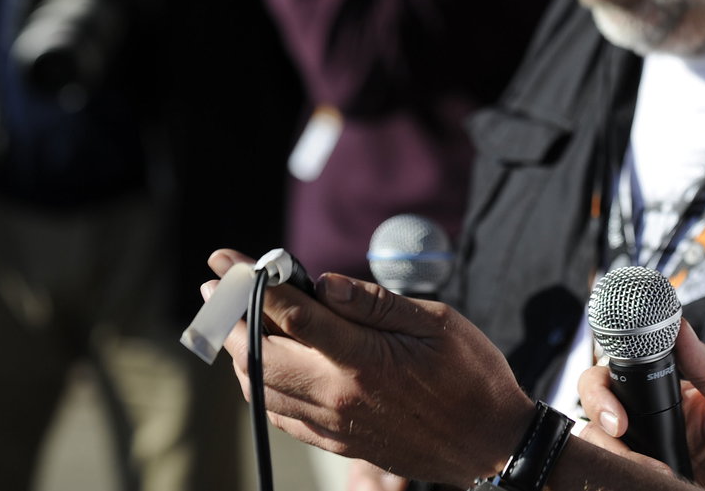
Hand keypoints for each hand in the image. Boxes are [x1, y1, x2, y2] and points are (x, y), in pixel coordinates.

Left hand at [204, 249, 535, 487]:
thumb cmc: (471, 374)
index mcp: (364, 359)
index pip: (291, 314)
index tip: (224, 261)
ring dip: (240, 354)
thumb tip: (324, 282)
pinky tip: (263, 369)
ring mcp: (336, 425)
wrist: (490, 442)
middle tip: (214, 292)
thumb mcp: (435, 322)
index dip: (251, 284)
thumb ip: (375, 303)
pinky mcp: (339, 444)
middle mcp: (339, 395)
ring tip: (232, 325)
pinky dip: (261, 388)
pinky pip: (283, 416)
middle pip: (261, 355)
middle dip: (230, 319)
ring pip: (263, 389)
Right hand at [577, 320, 704, 490]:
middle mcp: (648, 415)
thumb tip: (681, 326)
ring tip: (651, 464)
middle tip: (619, 426)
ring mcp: (640, 446)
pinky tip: (648, 473)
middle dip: (599, 405)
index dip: (612, 370)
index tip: (621, 384)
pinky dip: (618, 467)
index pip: (625, 366)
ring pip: (593, 434)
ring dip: (612, 446)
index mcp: (670, 389)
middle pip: (597, 395)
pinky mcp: (636, 472)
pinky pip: (607, 466)